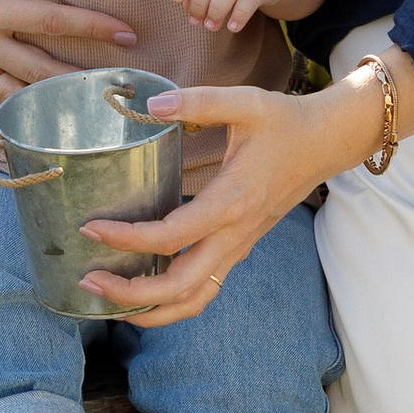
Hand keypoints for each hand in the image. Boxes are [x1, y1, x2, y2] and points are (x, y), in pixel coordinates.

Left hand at [78, 80, 373, 323]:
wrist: (326, 143)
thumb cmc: (284, 122)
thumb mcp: (245, 103)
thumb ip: (198, 102)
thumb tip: (150, 105)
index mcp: (231, 202)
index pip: (170, 237)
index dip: (126, 240)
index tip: (91, 229)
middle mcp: (234, 235)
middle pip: (179, 286)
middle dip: (129, 294)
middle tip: (87, 280)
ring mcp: (238, 247)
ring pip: (194, 300)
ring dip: (151, 310)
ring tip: (108, 303)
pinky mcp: (238, 248)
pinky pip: (204, 290)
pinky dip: (171, 303)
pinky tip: (140, 293)